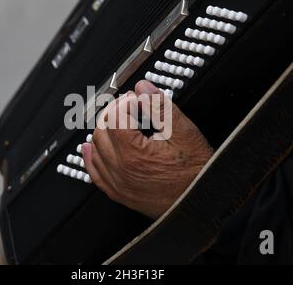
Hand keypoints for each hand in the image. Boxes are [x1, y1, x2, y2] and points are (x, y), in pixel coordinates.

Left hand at [82, 80, 213, 218]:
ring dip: (103, 131)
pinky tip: (90, 148)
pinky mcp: (120, 194)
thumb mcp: (184, 133)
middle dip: (113, 112)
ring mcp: (119, 184)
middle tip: (129, 105)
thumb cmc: (197, 173)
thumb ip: (160, 107)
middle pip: (102, 130)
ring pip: (95, 150)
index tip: (137, 98)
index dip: (126, 101)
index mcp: (134, 153)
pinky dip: (91, 157)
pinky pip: (95, 174)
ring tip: (117, 121)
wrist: (202, 203)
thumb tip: (143, 87)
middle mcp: (121, 170)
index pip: (116, 116)